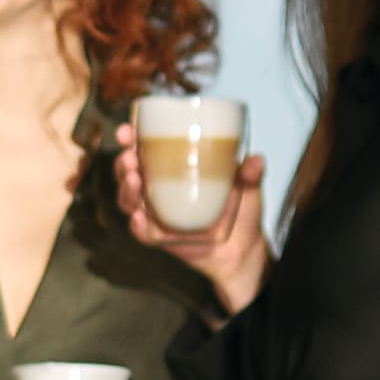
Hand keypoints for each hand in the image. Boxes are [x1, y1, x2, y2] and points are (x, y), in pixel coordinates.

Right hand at [113, 124, 269, 315]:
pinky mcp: (158, 236)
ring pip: (128, 198)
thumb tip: (256, 160)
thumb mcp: (247, 187)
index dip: (130, 137)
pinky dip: (138, 225)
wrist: (240, 248)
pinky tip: (140, 218)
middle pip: (129, 170)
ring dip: (127, 189)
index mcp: (172, 166)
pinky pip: (141, 231)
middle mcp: (157, 187)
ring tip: (135, 181)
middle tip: (130, 158)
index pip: (144, 147)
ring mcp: (155, 212)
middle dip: (124, 162)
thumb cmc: (240, 210)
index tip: (126, 130)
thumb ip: (250, 174)